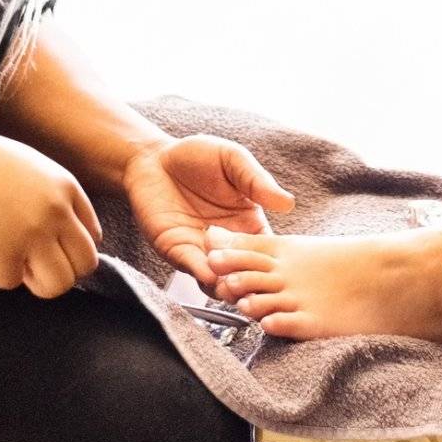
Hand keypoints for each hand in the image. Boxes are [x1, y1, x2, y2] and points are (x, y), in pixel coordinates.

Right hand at [0, 127, 102, 297]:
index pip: (93, 237)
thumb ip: (55, 198)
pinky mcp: (3, 254)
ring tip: (15, 264)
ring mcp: (32, 235)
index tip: (51, 248)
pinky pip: (11, 282)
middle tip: (36, 266)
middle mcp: (57, 213)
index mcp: (67, 189)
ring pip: (58, 285)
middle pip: (85, 265)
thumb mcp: (34, 169)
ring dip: (37, 282)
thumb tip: (66, 237)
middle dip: (63, 272)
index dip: (72, 249)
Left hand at [123, 135, 294, 288]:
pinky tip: (210, 274)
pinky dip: (203, 276)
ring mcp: (202, 250)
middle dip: (252, 282)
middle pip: (247, 272)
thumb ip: (257, 181)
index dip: (274, 261)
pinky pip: (193, 269)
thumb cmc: (197, 155)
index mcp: (249, 222)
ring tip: (232, 284)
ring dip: (228, 286)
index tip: (280, 268)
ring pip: (221, 280)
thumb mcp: (233, 160)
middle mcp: (228, 241)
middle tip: (255, 282)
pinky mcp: (177, 251)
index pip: (268, 250)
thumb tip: (288, 203)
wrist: (153, 158)